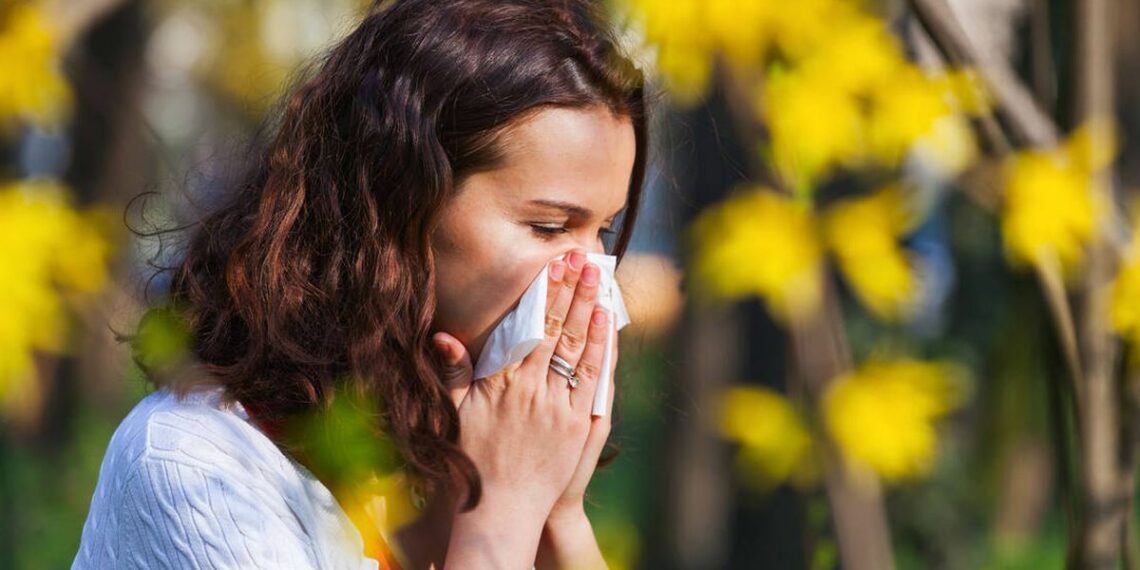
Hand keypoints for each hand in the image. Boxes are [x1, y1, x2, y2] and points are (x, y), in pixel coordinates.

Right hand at [433, 248, 611, 568]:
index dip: (542, 293)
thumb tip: (444, 336)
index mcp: (501, 383)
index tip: (552, 265)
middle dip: (570, 290)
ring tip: (597, 278)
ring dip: (588, 309)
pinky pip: (592, 378)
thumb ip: (453, 372)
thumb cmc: (475, 458)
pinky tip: (605, 321)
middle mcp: (532, 390)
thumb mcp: (455, 413)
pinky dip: (600, 347)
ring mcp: (558, 407)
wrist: (503, 508)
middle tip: (581, 258)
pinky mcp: (578, 424)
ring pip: (577, 347)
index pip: (527, 327)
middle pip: (556, 329)